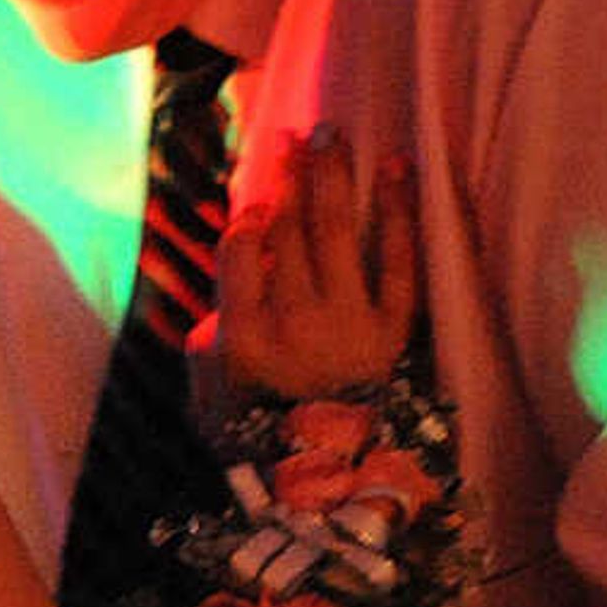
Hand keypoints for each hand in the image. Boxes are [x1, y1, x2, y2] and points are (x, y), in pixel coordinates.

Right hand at [219, 130, 417, 399]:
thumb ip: (218, 315)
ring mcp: (347, 324)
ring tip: (331, 135)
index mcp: (243, 336)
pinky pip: (398, 262)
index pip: (241, 253)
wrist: (322, 473)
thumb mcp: (209, 375)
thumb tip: (242, 256)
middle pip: (289, 232)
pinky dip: (397, 212)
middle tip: (295, 133)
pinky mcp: (391, 330)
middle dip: (290, 175)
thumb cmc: (253, 419)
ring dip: (332, 177)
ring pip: (335, 234)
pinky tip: (395, 169)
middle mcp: (295, 323)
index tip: (257, 197)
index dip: (248, 216)